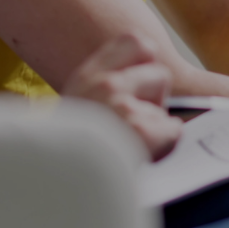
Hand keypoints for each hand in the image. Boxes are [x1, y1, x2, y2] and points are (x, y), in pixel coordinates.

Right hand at [60, 33, 180, 160]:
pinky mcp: (140, 130)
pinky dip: (163, 147)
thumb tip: (152, 84)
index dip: (148, 64)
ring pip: (165, 108)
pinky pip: (173, 130)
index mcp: (87, 77)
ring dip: (156, 129)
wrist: (56, 185)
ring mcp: (122, 105)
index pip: (136, 43)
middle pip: (161, 74)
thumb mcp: (78, 110)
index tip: (143, 84)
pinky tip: (141, 157)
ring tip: (132, 147)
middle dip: (156, 100)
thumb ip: (105, 91)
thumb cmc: (70, 155)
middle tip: (136, 125)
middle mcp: (104, 84)